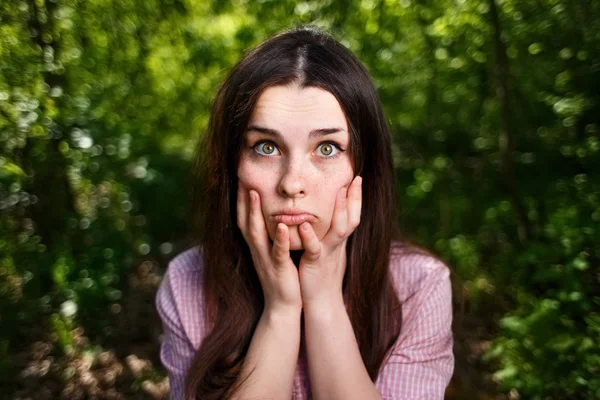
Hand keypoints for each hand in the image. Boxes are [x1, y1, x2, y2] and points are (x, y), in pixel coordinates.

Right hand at [237, 186, 302, 314]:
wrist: (283, 307)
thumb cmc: (282, 278)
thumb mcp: (273, 254)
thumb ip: (271, 237)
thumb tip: (275, 218)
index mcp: (256, 246)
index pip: (245, 218)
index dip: (242, 199)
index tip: (243, 178)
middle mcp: (256, 250)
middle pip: (244, 221)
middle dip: (243, 199)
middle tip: (242, 177)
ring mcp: (265, 259)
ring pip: (256, 233)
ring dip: (254, 213)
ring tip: (255, 193)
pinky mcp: (278, 269)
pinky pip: (276, 252)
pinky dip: (278, 238)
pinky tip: (280, 226)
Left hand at [297, 176, 362, 309]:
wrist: (320, 302)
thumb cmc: (321, 275)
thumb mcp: (328, 250)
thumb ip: (330, 234)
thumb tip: (333, 218)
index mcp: (339, 240)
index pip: (352, 215)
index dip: (356, 197)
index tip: (357, 178)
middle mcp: (337, 245)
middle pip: (352, 219)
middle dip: (355, 198)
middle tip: (357, 179)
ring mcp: (328, 254)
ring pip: (339, 231)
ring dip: (339, 211)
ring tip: (339, 192)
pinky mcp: (316, 265)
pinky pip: (315, 250)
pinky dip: (311, 238)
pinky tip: (304, 226)